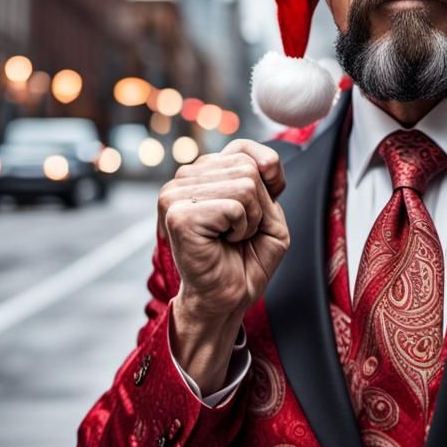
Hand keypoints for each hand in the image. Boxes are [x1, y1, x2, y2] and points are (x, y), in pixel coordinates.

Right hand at [158, 139, 288, 326]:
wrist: (228, 298)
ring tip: (231, 237)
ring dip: (251, 219)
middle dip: (259, 206)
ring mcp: (176, 193)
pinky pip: (235, 206)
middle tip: (239, 231)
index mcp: (202, 172)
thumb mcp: (270, 212)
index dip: (267, 176)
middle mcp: (184, 176)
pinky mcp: (178, 214)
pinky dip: (241, 228)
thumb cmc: (245, 259)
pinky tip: (223, 242)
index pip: (244, 148)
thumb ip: (268, 180)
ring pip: (245, 185)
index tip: (260, 209)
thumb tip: (261, 164)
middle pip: (248, 167)